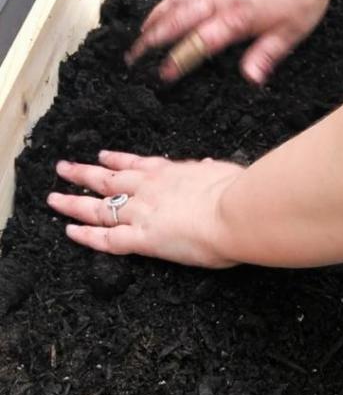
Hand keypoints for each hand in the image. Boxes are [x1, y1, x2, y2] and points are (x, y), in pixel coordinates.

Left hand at [47, 151, 240, 267]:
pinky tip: (69, 231)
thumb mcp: (223, 173)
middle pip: (108, 178)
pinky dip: (86, 235)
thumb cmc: (237, 193)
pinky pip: (106, 238)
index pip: (137, 164)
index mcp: (172, 172)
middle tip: (63, 168)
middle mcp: (150, 188)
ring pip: (99, 205)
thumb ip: (212, 172)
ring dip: (74, 200)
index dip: (118, 160)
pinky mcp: (141, 238)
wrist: (234, 212)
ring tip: (53, 197)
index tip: (104, 155)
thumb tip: (210, 165)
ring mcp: (142, 212)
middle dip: (84, 173)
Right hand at [126, 0, 335, 83]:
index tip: (162, 75)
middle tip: (133, 55)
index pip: (200, 42)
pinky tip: (163, 1)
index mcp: (237, 18)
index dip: (179, 59)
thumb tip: (251, 79)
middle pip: (178, 19)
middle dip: (152, 38)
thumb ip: (266, 55)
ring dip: (155, 16)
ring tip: (139, 32)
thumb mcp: (291, 32)